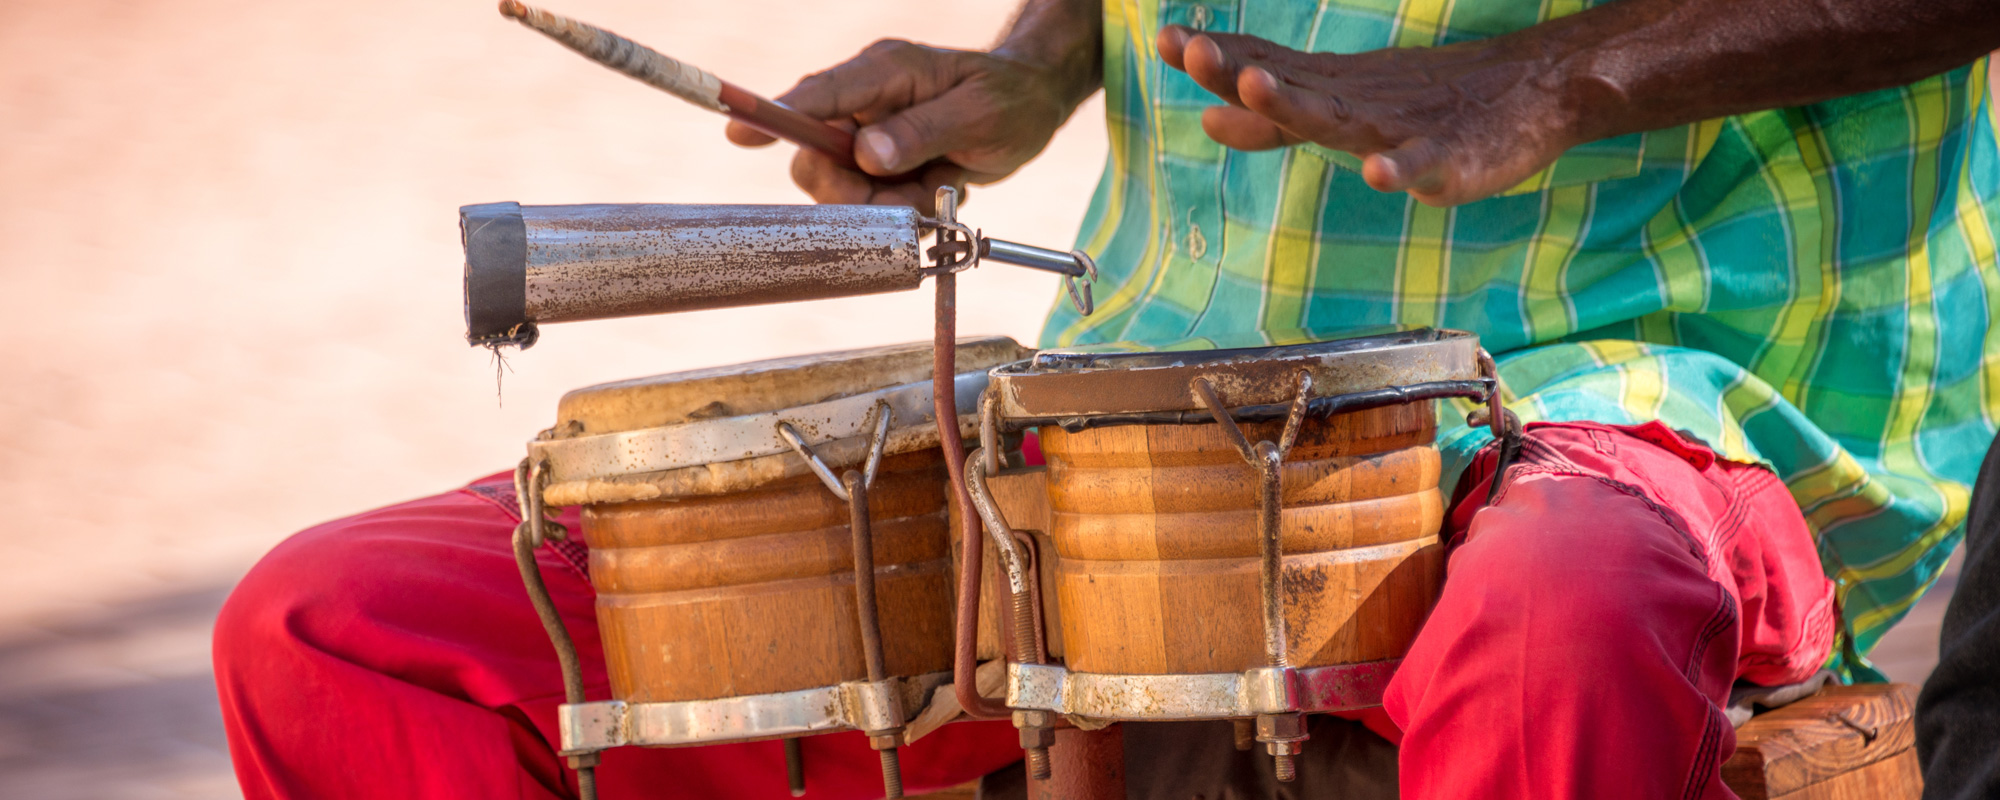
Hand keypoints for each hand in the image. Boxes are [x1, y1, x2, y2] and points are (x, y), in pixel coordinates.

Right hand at [727, 39, 1087, 212]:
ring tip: (936, 184)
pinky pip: (871, 201)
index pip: (817, 95)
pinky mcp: (880, 162)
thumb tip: (866, 155)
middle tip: (903, 194)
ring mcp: (870, 133)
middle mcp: (865, 101)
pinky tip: (937, 186)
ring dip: (887, 203)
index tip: (738, 132)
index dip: (775, 115)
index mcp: (883, 72)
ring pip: (842, 189)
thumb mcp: (978, 115)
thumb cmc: (1009, 99)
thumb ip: (921, 132)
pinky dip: (903, 206)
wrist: (1031, 106)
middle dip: (852, 191)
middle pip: (816, 156)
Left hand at [1158, 26, 1585, 206]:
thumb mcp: (1342, 109)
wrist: (1530, 91)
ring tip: (1256, 86)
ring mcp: (1403, 129)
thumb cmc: (1424, 104)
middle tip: (1193, 50)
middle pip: (1290, 86)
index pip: (1265, 69)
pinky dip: (1400, 167)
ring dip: (1297, 103)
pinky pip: (1423, 164)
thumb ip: (1275, 121)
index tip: (1167, 41)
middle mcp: (1359, 102)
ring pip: (1342, 118)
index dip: (1216, 59)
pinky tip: (1377, 172)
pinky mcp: (1452, 160)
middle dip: (1239, 69)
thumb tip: (1207, 116)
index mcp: (1331, 90)